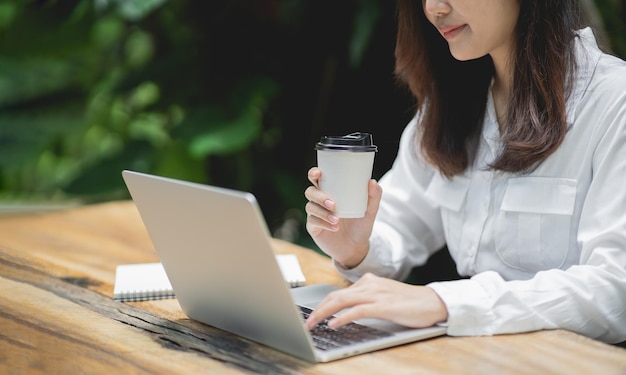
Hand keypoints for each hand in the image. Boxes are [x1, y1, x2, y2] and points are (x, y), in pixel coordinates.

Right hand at [304, 167, 381, 267]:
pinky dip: (324, 223)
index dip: (314, 174)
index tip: (318, 173)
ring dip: (323, 212)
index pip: (318, 178)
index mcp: (331, 191)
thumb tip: (372, 182)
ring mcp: (315, 214)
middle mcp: (320, 201)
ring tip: (337, 219)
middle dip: (320, 196)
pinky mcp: (313, 227)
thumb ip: (374, 196)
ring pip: (311, 207)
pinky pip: (313, 221)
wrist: (356, 247)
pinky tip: (334, 227)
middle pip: (311, 192)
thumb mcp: (370, 211)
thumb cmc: (360, 225)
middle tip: (333, 204)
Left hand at [305, 273, 447, 329]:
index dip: (322, 304)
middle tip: (307, 321)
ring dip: (324, 313)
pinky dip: (343, 317)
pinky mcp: (384, 306)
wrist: (433, 302)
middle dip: (318, 309)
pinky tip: (334, 324)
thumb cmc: (409, 303)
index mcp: (368, 282)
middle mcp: (369, 285)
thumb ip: (367, 299)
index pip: (338, 292)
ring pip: (342, 300)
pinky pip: (357, 310)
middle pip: (336, 295)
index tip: (312, 314)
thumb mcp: (383, 297)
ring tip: (313, 323)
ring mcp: (376, 294)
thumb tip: (347, 311)